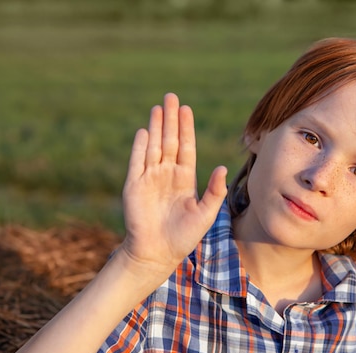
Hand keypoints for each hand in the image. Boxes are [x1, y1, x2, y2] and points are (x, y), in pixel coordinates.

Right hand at [119, 93, 227, 275]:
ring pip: (154, 146)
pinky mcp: (134, 186)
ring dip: (156, 127)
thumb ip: (214, 191)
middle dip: (170, 119)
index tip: (187, 109)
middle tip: (171, 97)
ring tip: (158, 107)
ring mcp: (150, 178)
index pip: (186, 147)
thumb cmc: (183, 237)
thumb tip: (222, 168)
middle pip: (169, 141)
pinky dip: (140, 147)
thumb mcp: (205, 214)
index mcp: (185, 179)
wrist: (157, 253)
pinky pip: (137, 162)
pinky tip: (144, 131)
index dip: (186, 128)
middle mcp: (167, 175)